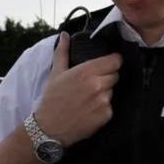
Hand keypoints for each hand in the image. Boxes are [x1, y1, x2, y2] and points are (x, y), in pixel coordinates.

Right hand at [33, 32, 120, 147]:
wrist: (48, 128)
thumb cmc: (51, 100)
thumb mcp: (56, 74)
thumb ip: (63, 52)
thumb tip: (64, 35)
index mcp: (86, 72)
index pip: (115, 60)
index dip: (111, 62)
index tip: (105, 65)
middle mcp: (97, 85)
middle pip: (115, 75)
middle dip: (106, 77)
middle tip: (91, 84)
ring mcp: (103, 101)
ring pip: (112, 91)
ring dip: (104, 93)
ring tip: (88, 99)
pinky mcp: (106, 115)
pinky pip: (110, 107)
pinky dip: (102, 108)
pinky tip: (89, 110)